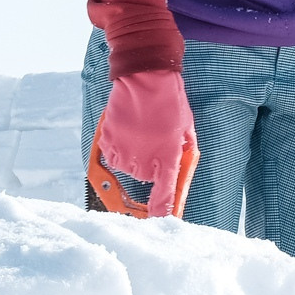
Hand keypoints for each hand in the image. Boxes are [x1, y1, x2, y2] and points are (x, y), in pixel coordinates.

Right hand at [97, 71, 196, 219]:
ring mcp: (124, 152)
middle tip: (154, 138)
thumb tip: (180, 171)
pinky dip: (117, 145)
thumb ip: (183, 153)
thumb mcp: (186, 129)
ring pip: (127, 166)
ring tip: (140, 130)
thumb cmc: (170, 101)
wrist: (145, 77)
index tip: (158, 217)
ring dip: (132, 154)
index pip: (164, 195)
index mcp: (167, 158)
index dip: (161, 209)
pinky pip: (111, 154)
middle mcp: (144, 160)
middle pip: (145, 177)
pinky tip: (127, 128)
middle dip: (150, 163)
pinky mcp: (108, 141)